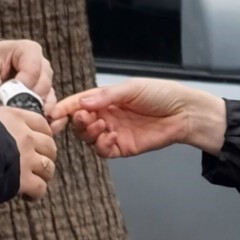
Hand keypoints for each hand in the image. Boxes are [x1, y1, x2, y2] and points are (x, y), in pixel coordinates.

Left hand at [0, 39, 59, 126]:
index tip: (8, 99)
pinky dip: (43, 118)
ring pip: (48, 98)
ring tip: (20, 120)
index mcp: (29, 50)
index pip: (33, 69)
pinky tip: (33, 127)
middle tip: (12, 112)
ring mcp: (46, 81)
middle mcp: (43, 65)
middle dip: (28, 101)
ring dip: (35, 111)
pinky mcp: (45, 95)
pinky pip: (49, 108)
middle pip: (43, 85)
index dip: (23, 86)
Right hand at [0, 106, 57, 200]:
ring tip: (30, 181)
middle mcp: (25, 136)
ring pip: (48, 168)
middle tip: (34, 165)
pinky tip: (26, 195)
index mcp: (15, 117)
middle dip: (45, 157)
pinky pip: (40, 188)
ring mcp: (26, 158)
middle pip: (50, 147)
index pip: (41, 123)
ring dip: (42, 176)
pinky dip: (35, 193)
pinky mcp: (24, 180)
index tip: (38, 143)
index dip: (43, 135)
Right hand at [50, 79, 225, 158]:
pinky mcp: (122, 147)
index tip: (55, 113)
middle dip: (77, 121)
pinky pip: (103, 150)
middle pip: (79, 123)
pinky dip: (102, 145)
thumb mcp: (132, 88)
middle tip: (84, 118)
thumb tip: (82, 103)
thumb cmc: (162, 94)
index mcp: (106, 98)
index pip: (79, 103)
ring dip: (89, 133)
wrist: (184, 113)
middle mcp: (106, 115)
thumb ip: (106, 96)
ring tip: (101, 125)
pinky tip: (111, 136)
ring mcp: (113, 132)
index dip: (65, 108)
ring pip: (88, 138)